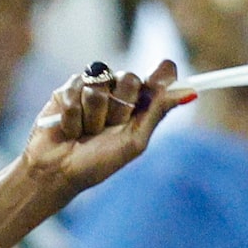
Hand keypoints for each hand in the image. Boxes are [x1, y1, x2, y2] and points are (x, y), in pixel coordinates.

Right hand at [21, 61, 184, 203]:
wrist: (57, 172)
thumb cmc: (96, 164)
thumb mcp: (133, 142)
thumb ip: (157, 112)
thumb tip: (191, 92)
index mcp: (138, 106)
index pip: (158, 78)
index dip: (163, 75)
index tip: (164, 76)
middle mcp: (117, 93)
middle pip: (130, 78)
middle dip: (119, 108)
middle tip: (107, 129)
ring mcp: (92, 88)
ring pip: (101, 84)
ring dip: (93, 116)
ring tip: (85, 133)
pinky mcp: (68, 88)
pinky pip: (76, 89)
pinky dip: (73, 116)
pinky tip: (69, 129)